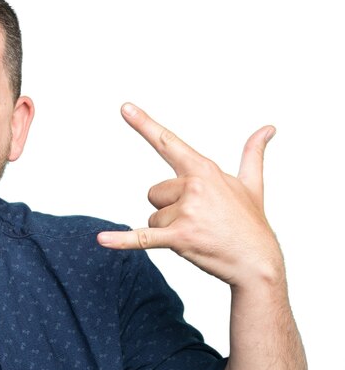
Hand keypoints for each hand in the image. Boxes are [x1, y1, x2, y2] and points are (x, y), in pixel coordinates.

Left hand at [97, 103, 283, 287]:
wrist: (257, 262)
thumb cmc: (251, 223)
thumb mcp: (252, 184)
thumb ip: (252, 154)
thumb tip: (268, 128)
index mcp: (204, 170)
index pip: (167, 142)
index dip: (144, 124)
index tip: (124, 107)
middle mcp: (193, 186)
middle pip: (154, 193)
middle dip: (170, 209)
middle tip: (199, 221)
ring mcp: (186, 212)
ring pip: (152, 217)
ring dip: (168, 229)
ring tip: (197, 234)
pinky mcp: (179, 237)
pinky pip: (142, 237)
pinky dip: (121, 240)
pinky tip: (101, 240)